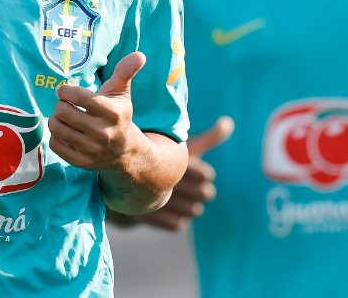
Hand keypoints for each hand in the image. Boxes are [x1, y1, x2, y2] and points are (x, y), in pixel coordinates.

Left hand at [49, 52, 145, 170]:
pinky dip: (55, 137)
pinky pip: (55, 146)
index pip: (79, 97)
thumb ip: (125, 72)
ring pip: (57, 129)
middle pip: (63, 112)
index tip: (64, 90)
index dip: (65, 90)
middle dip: (59, 105)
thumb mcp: (122, 93)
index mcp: (113, 112)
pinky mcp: (82, 162)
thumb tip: (139, 55)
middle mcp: (104, 133)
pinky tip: (64, 132)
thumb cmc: (119, 115)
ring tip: (62, 117)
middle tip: (63, 105)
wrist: (126, 151)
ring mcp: (93, 150)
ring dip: (55, 119)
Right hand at [139, 115, 233, 230]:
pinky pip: (178, 224)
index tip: (189, 170)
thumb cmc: (158, 159)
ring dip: (189, 206)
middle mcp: (166, 179)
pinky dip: (175, 218)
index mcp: (175, 159)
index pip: (206, 175)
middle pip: (205, 194)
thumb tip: (229, 123)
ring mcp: (156, 199)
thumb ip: (207, 138)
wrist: (118, 177)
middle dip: (199, 191)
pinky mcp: (147, 217)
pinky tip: (167, 208)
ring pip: (194, 211)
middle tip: (186, 186)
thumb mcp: (181, 146)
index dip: (203, 175)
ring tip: (178, 197)